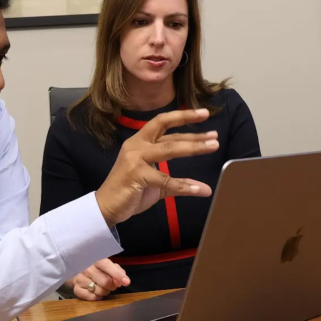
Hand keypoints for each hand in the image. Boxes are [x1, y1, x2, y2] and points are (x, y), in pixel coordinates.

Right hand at [63, 259, 129, 301]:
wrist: (77, 269)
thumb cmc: (97, 268)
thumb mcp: (107, 265)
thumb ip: (117, 270)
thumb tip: (123, 280)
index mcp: (96, 259)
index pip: (107, 266)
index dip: (117, 274)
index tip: (126, 282)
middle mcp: (86, 268)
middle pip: (105, 282)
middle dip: (112, 286)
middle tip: (111, 284)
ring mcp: (80, 278)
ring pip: (99, 291)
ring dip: (104, 292)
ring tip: (102, 287)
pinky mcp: (76, 288)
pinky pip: (90, 297)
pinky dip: (96, 297)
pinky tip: (95, 292)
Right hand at [95, 109, 218, 226]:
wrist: (106, 207)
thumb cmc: (129, 191)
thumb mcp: (155, 182)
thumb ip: (176, 181)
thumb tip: (201, 187)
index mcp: (140, 141)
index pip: (163, 122)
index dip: (183, 116)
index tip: (204, 114)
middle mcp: (137, 146)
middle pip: (168, 132)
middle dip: (193, 131)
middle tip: (214, 134)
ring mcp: (136, 159)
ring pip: (169, 149)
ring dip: (193, 147)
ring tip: (213, 147)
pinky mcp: (137, 176)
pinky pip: (166, 180)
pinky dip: (185, 185)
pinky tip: (200, 189)